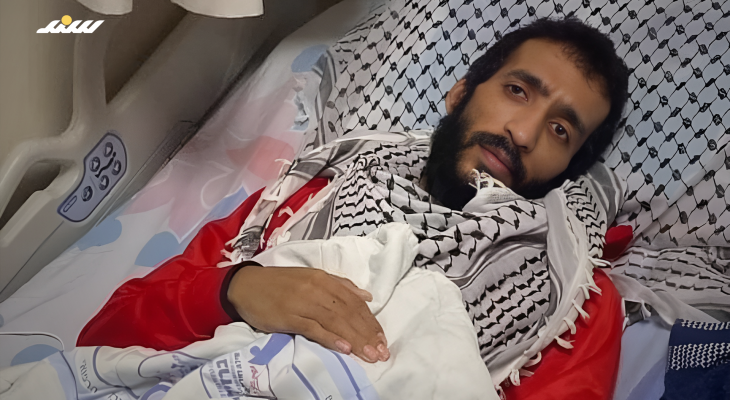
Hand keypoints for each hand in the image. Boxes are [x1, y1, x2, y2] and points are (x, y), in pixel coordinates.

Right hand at [227, 265, 389, 362]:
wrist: (246, 285)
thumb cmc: (280, 284)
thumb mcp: (311, 278)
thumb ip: (340, 286)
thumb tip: (366, 297)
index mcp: (324, 279)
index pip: (354, 302)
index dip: (370, 321)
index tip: (382, 339)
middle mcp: (317, 289)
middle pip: (348, 313)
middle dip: (367, 334)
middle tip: (381, 352)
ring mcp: (303, 302)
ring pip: (335, 321)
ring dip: (355, 339)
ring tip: (369, 354)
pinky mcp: (289, 316)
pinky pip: (313, 328)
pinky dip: (330, 338)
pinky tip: (344, 347)